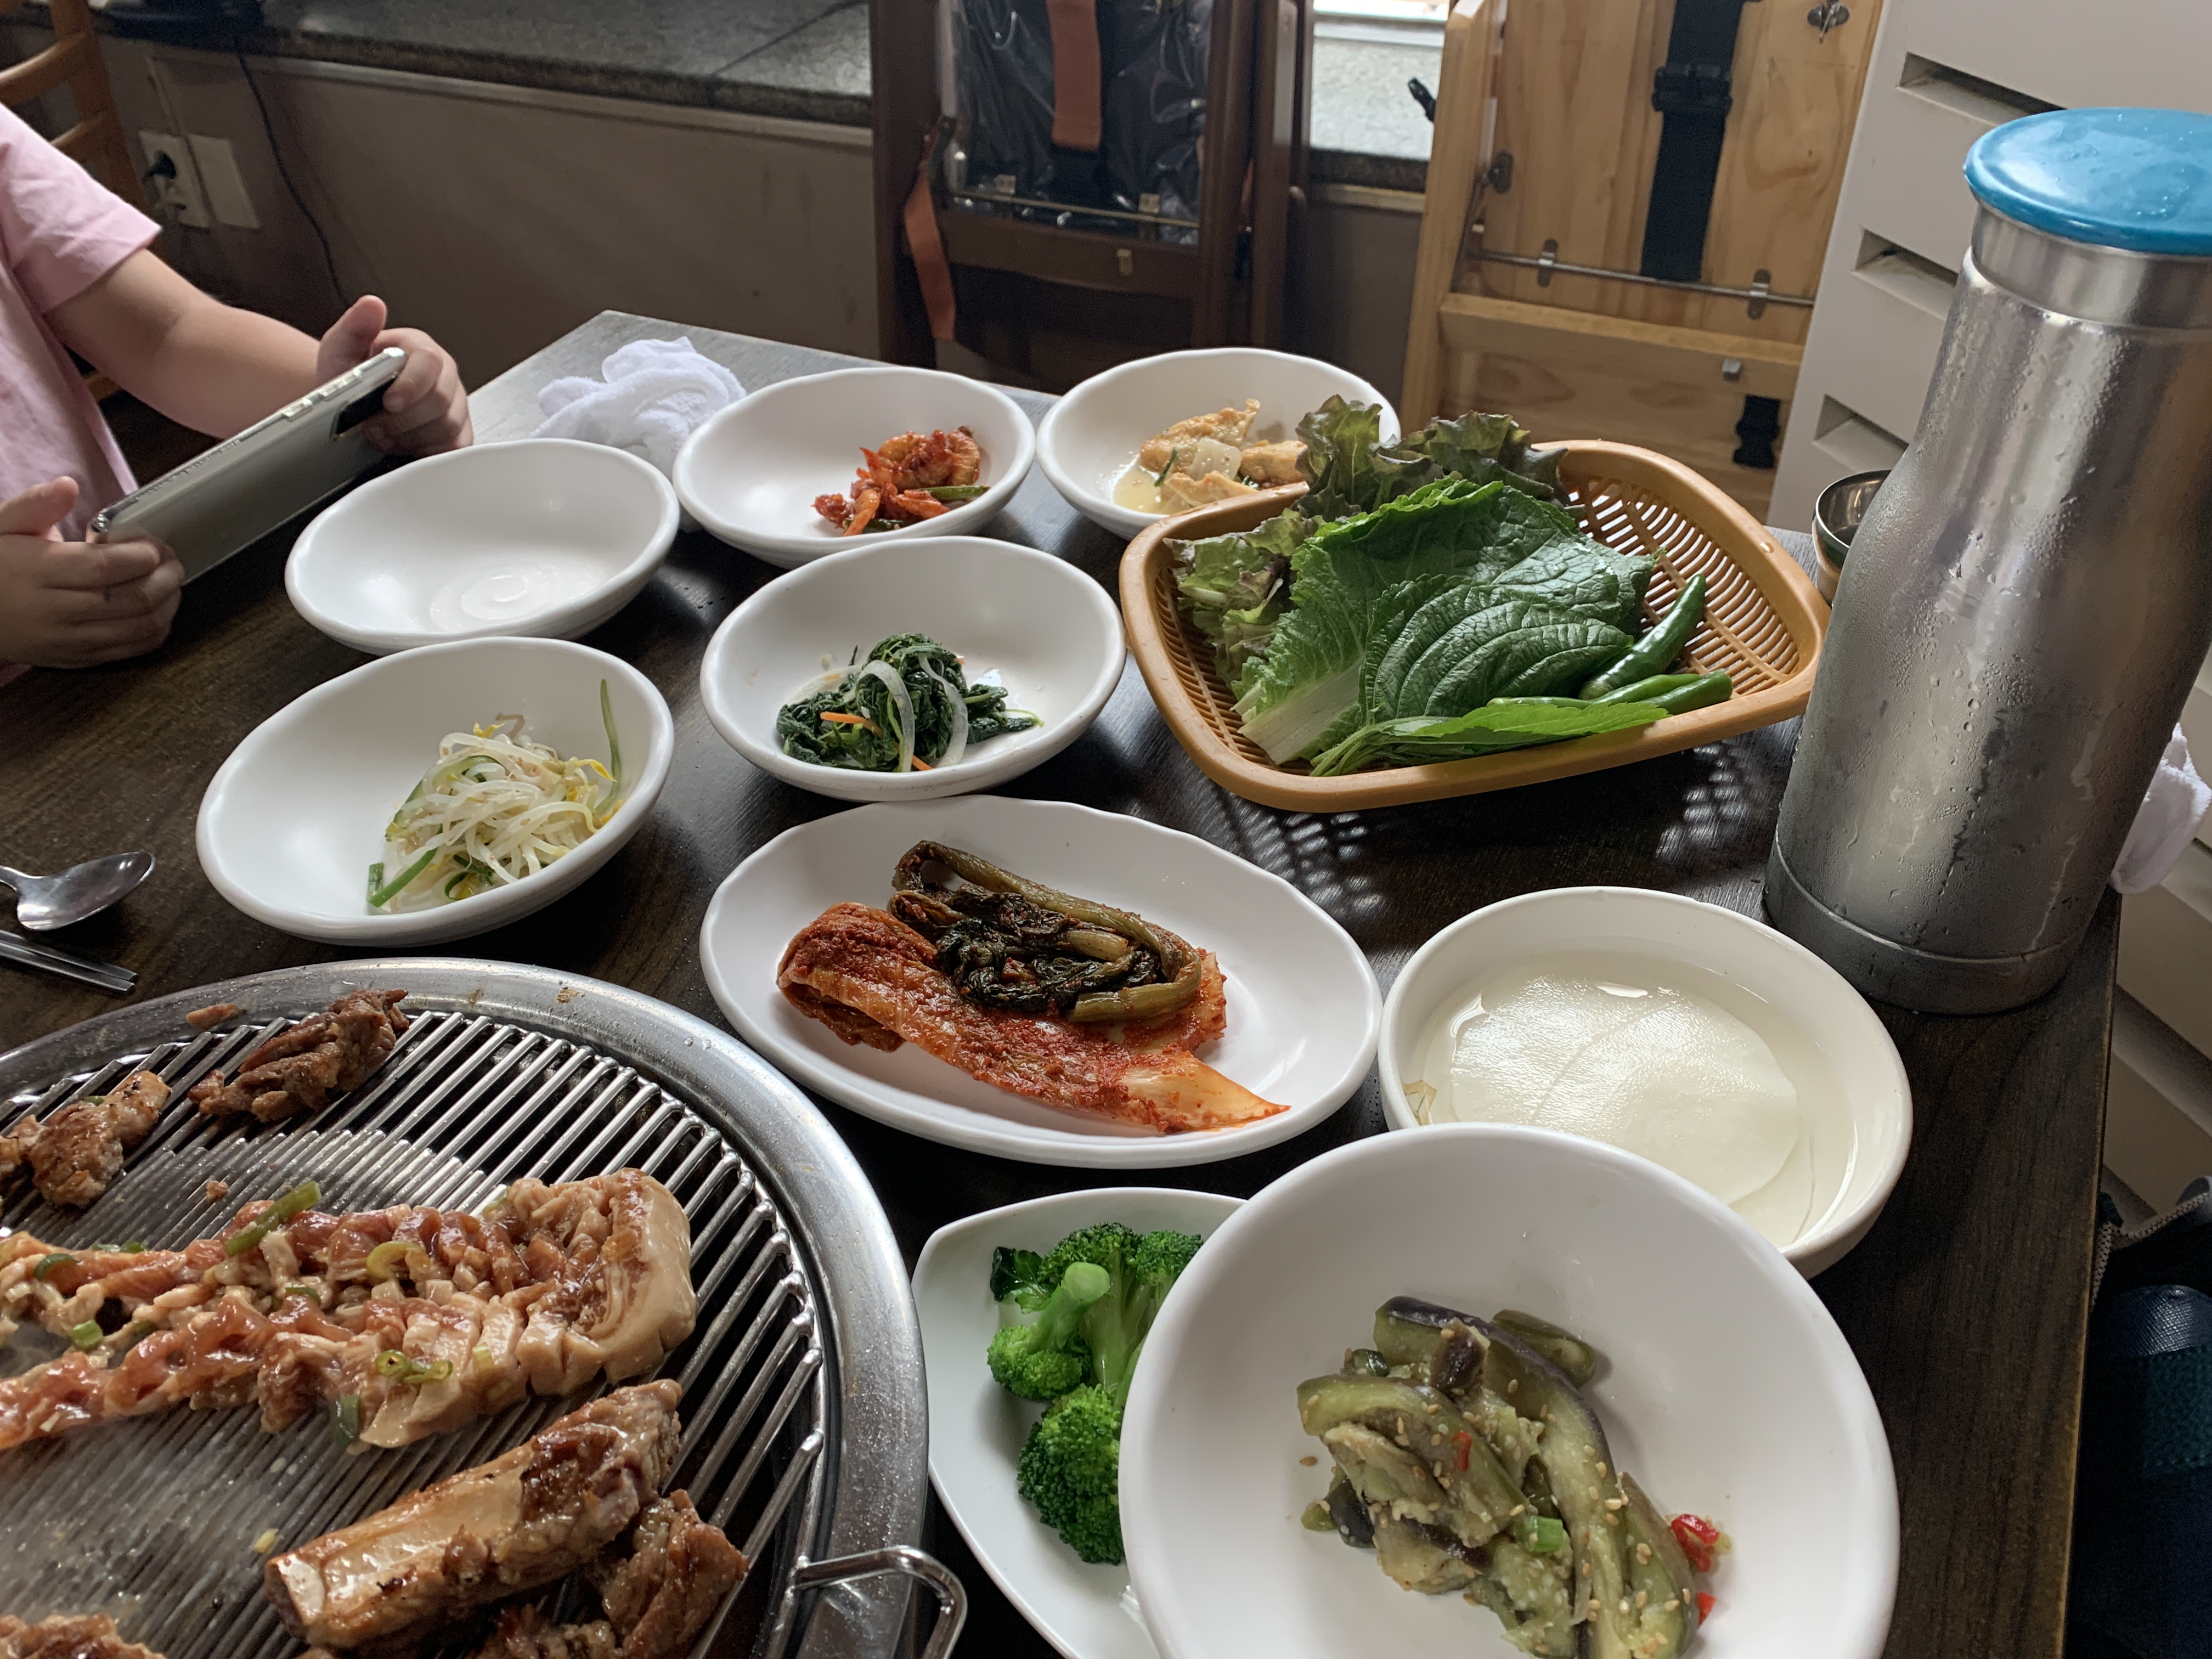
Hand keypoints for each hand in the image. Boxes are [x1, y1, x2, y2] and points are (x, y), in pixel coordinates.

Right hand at [0, 478, 183, 668]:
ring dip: (168, 604)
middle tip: (172, 560)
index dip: (141, 555)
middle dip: (165, 577)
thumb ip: (37, 504)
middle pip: (132, 599)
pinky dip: (156, 630)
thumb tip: (67, 486)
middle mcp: (54, 611)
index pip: (104, 566)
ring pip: (139, 628)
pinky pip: (131, 651)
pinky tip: (160, 610)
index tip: (151, 544)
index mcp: (36, 571)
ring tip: (171, 582)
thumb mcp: (3, 525)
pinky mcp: (78, 659)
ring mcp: (68, 640)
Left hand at [317, 295, 472, 456]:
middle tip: (374, 426)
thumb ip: (354, 327)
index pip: (430, 362)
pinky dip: (425, 453)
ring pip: (448, 428)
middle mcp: (444, 376)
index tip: (389, 402)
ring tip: (383, 437)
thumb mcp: (340, 349)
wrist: (352, 409)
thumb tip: (372, 304)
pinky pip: (453, 449)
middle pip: (442, 400)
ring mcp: (455, 407)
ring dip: (410, 438)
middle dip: (404, 419)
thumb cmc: (350, 379)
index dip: (412, 385)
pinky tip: (403, 448)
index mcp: (420, 349)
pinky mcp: (458, 435)